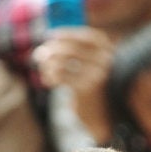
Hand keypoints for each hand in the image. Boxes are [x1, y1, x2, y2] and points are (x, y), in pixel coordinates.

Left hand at [33, 27, 114, 142]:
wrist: (103, 118)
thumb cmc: (94, 92)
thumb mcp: (93, 70)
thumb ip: (78, 55)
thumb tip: (47, 46)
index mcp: (110, 53)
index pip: (88, 37)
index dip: (68, 33)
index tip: (51, 35)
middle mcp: (106, 62)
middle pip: (72, 48)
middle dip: (52, 50)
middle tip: (39, 55)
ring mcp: (96, 75)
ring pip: (63, 62)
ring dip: (48, 64)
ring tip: (44, 70)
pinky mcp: (85, 89)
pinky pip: (61, 76)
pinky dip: (51, 76)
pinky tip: (48, 81)